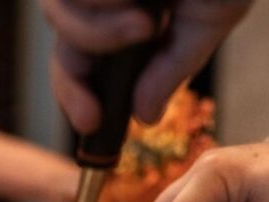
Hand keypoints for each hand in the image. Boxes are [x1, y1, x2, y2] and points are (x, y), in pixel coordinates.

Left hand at [43, 0, 252, 132]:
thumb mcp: (208, 19)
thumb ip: (172, 68)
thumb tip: (145, 117)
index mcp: (129, 11)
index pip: (84, 58)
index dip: (76, 93)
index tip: (91, 123)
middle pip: (63, 42)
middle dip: (75, 79)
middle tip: (93, 109)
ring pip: (60, 14)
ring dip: (99, 32)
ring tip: (146, 18)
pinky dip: (101, 2)